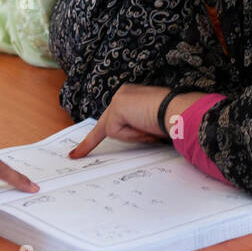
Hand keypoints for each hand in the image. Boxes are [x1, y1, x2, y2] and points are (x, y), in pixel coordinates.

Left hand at [69, 85, 204, 157]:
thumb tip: (142, 138)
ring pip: (114, 131)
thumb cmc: (173, 117)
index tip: (79, 150)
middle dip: (88, 143)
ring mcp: (119, 99)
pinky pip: (116, 132)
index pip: (113, 117)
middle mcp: (124, 94)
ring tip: (149, 129)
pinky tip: (144, 126)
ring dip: (132, 136)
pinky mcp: (117, 108)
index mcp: (132, 96)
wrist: (177, 110)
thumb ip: (139, 128)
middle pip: (105, 125)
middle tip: (73, 156)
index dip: (96, 136)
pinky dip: (131, 134)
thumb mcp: (151, 124)